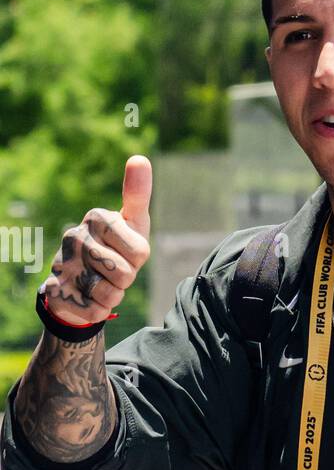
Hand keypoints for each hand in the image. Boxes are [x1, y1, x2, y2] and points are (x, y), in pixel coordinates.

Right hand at [38, 156, 151, 325]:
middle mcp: (74, 236)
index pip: (141, 252)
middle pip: (125, 274)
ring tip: (101, 283)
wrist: (83, 283)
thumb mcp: (133, 223)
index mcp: (96, 217)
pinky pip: (95, 311)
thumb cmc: (116, 249)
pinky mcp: (57, 292)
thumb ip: (138, 194)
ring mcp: (63, 264)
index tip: (127, 252)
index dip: (139, 259)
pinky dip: (99, 310)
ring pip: (109, 294)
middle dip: (126, 279)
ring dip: (112, 295)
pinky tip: (88, 298)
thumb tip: (139, 158)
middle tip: (113, 270)